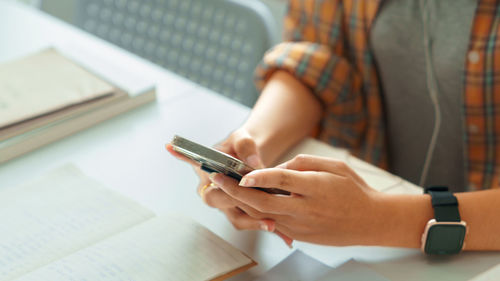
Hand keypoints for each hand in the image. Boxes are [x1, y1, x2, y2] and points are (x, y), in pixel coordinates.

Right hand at [166, 129, 292, 245]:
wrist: (250, 153)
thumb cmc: (240, 145)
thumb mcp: (241, 138)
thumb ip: (245, 146)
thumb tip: (253, 163)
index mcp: (205, 174)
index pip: (212, 191)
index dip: (228, 194)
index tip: (245, 192)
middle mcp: (213, 192)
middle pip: (224, 207)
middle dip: (244, 210)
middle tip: (263, 214)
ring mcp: (226, 204)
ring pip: (238, 218)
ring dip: (255, 222)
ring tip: (273, 225)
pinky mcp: (241, 210)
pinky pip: (251, 221)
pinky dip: (265, 224)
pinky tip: (282, 232)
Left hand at [210, 154, 383, 245]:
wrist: (371, 221)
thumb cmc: (355, 191)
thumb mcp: (334, 166)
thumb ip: (303, 164)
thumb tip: (277, 169)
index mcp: (316, 188)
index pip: (281, 181)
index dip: (259, 176)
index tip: (241, 173)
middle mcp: (306, 210)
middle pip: (263, 202)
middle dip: (236, 191)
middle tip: (218, 179)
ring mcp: (301, 226)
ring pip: (263, 215)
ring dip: (241, 202)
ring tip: (225, 189)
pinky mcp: (299, 235)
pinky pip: (273, 223)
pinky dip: (257, 213)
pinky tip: (246, 202)